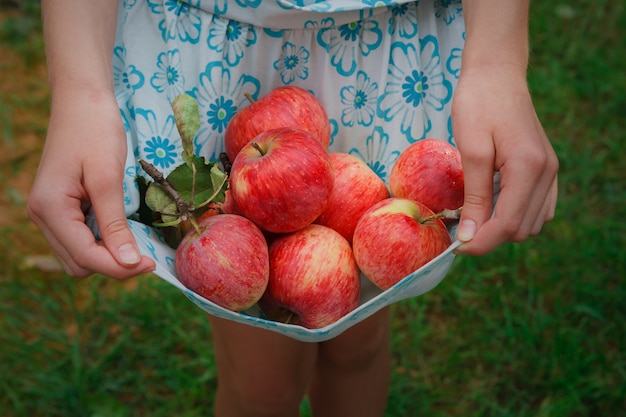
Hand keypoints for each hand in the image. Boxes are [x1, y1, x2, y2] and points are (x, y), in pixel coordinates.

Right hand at [28, 88, 154, 277]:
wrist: (82, 100)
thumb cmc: (96, 131)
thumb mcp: (108, 178)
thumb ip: (115, 224)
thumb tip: (127, 263)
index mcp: (50, 208)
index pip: (85, 257)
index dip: (120, 267)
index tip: (151, 263)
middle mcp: (43, 216)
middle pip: (79, 263)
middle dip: (112, 264)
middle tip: (145, 253)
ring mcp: (49, 212)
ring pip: (78, 255)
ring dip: (107, 255)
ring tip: (135, 240)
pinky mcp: (60, 207)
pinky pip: (80, 238)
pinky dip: (101, 241)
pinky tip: (121, 229)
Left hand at [451, 64, 558, 254]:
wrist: (496, 73)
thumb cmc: (478, 105)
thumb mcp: (471, 151)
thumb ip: (474, 197)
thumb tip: (469, 236)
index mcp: (529, 168)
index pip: (507, 225)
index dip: (480, 242)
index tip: (455, 246)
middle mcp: (547, 173)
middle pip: (520, 229)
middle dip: (489, 235)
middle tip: (458, 226)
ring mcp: (550, 171)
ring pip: (530, 223)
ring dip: (501, 226)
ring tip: (472, 213)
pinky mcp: (546, 168)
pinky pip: (537, 207)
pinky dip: (514, 213)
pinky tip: (491, 203)